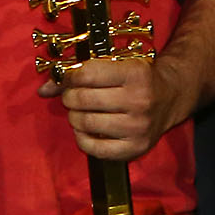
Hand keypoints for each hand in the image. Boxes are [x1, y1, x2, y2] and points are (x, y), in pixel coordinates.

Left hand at [37, 56, 192, 162]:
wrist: (171, 97)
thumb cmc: (138, 78)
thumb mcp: (117, 65)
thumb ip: (80, 74)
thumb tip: (43, 90)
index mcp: (135, 74)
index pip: (86, 75)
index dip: (69, 77)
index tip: (68, 79)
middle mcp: (138, 101)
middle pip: (83, 99)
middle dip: (70, 97)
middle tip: (73, 96)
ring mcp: (138, 127)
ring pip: (86, 123)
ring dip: (74, 117)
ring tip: (80, 112)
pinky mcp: (135, 148)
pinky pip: (95, 149)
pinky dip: (82, 139)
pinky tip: (86, 130)